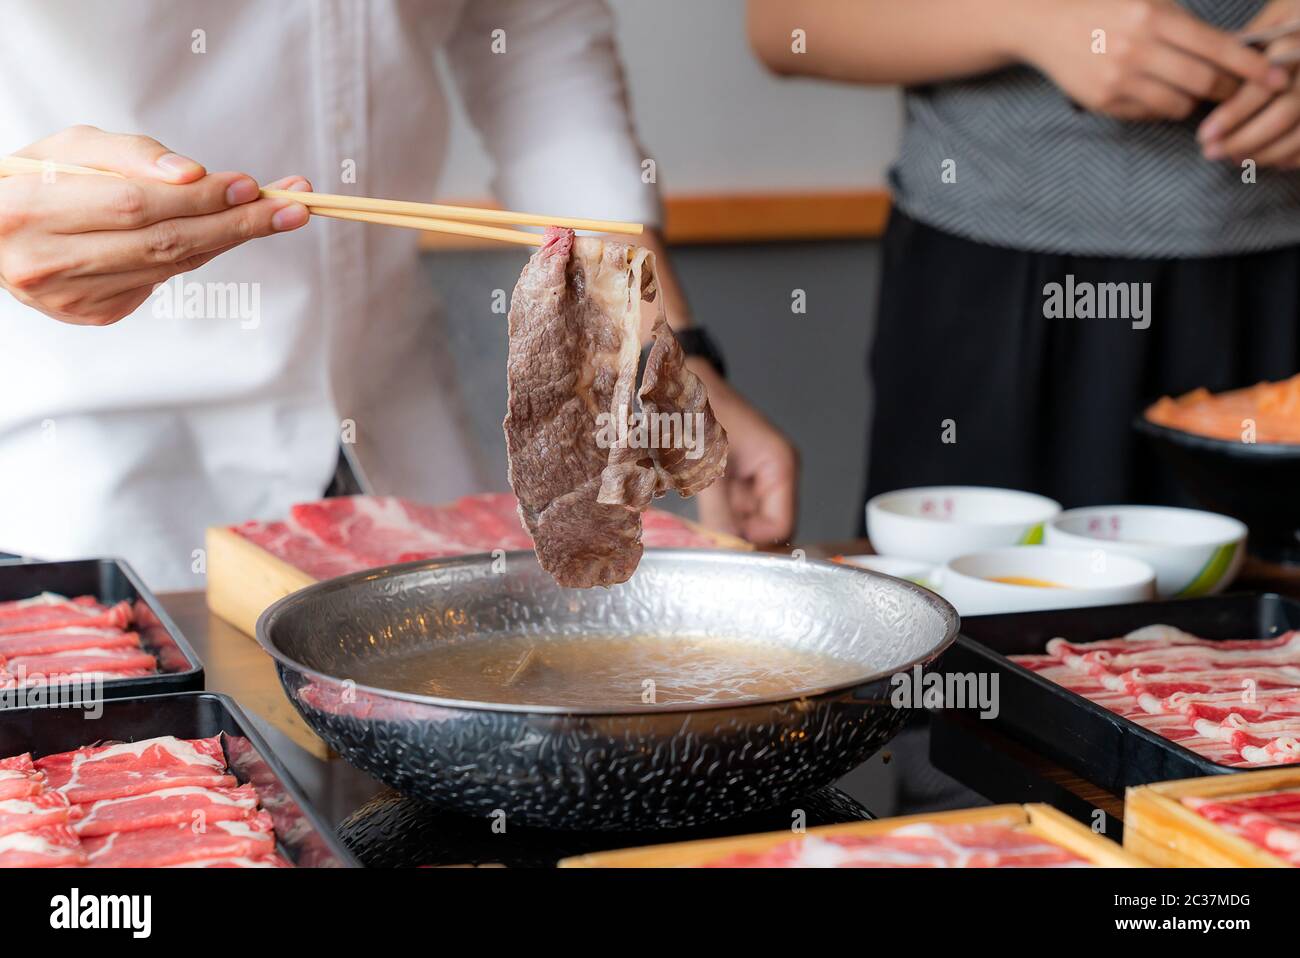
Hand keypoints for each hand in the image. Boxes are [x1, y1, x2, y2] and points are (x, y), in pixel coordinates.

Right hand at [0, 125, 310, 325]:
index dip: (198, 197)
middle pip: (163, 243)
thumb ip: (130, 155)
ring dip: (230, 240)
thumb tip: (193, 175)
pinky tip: (219, 232)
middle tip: (291, 207)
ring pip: (170, 266)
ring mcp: (72, 298)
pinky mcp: (94, 314)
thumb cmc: (36, 181)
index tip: (250, 186)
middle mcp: (48, 262)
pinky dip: (195, 254)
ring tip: (275, 214)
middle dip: (236, 224)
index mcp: (30, 210)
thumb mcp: (69, 147)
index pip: (135, 205)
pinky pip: (161, 280)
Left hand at [689, 359, 798, 544]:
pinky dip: (721, 515)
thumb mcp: (709, 465)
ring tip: (705, 512)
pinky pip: (737, 511)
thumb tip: (724, 547)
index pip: (782, 525)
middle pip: (769, 527)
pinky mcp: (742, 480)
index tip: (726, 544)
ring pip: (751, 522)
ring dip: (729, 525)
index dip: (756, 541)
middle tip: (711, 535)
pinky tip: (705, 504)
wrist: (682, 388)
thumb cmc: (700, 411)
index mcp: (780, 465)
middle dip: (742, 535)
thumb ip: (719, 509)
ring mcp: (760, 478)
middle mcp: (777, 474)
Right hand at [1021, 0, 1287, 119]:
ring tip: (1190, 90)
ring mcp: (1119, 78)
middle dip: (1227, 90)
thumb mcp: (1148, 2)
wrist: (1046, 23)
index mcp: (1154, 16)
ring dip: (1193, 102)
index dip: (1251, 66)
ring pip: (1179, 104)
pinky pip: (1149, 113)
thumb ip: (1186, 26)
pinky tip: (1156, 92)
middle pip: (1204, 82)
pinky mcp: (1103, 100)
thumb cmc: (1106, 8)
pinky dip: (1162, 106)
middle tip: (1236, 90)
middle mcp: (1138, 49)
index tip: (1277, 76)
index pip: (1217, 47)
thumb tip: (1232, 55)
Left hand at [1198, 2, 1299, 165]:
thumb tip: (1203, 74)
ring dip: (1262, 154)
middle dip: (1243, 140)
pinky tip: (1262, 160)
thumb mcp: (1271, 19)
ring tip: (1232, 158)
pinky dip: (1288, 157)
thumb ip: (1243, 47)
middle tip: (1211, 153)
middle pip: (1282, 114)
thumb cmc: (1293, 22)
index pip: (1262, 88)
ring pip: (1299, 134)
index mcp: (1294, 47)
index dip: (1232, 116)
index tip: (1203, 136)